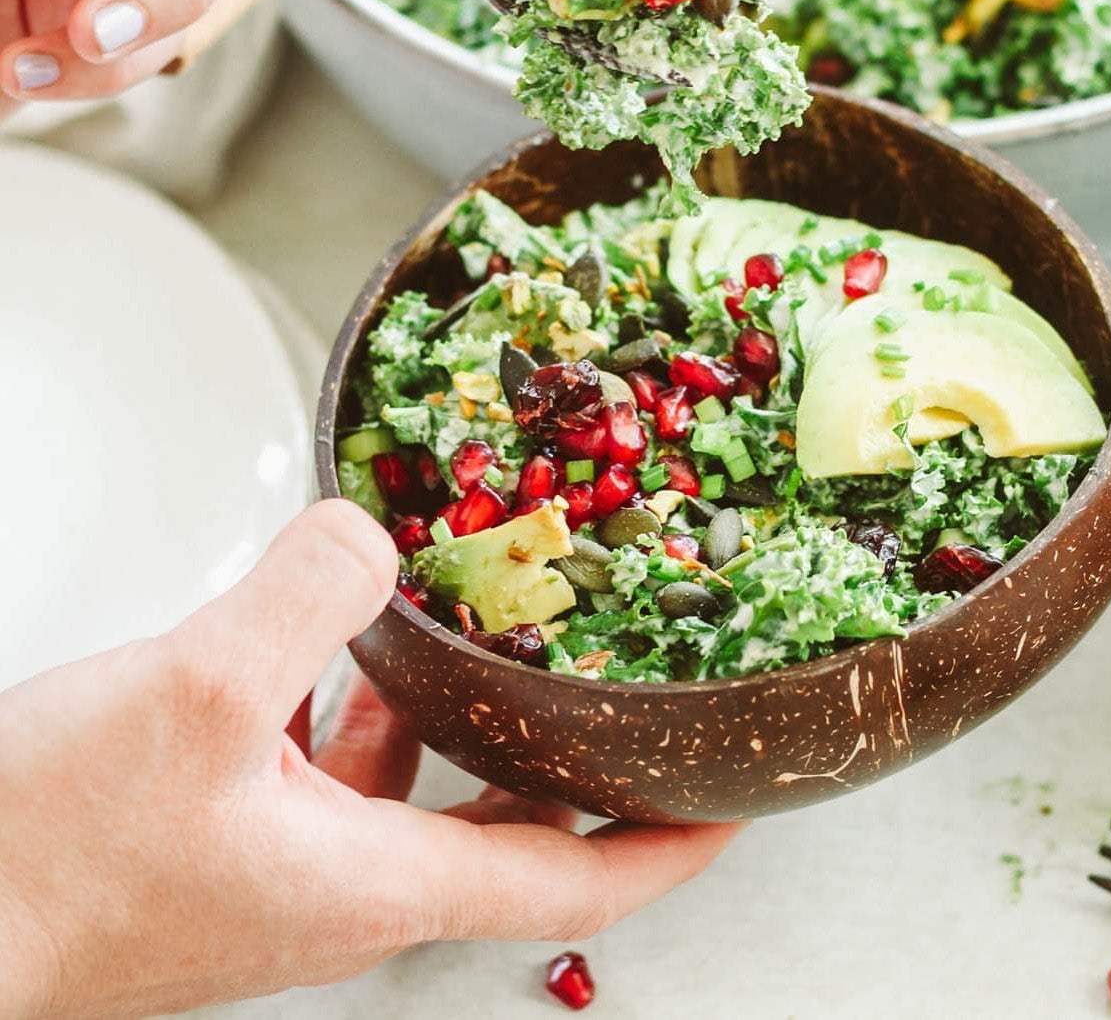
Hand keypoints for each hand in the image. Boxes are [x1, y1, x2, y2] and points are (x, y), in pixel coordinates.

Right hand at [0, 501, 738, 1017]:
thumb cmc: (40, 870)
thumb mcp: (195, 701)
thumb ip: (305, 598)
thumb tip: (371, 533)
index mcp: (377, 884)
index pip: (576, 883)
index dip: (669, 843)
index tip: (731, 798)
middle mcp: (345, 887)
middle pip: (507, 830)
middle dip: (573, 760)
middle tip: (619, 690)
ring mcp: (285, 866)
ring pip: (412, 783)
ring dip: (456, 714)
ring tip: (487, 628)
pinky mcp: (227, 836)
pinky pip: (329, 762)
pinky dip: (355, 702)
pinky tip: (336, 638)